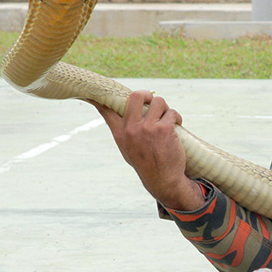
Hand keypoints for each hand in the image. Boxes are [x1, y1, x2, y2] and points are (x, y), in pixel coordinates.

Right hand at [93, 90, 205, 210]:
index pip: (106, 109)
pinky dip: (176, 117)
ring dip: (165, 108)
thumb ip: (122, 131)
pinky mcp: (164, 129)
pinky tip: (177, 123)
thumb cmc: (146, 164)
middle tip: (152, 100)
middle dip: (147, 94)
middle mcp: (131, 129)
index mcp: (119, 133)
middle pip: (136, 95)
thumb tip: (115, 113)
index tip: (95, 91)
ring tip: (167, 117)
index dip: (100, 96)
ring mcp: (148, 128)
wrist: (162, 180)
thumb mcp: (127, 148)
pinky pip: (171, 113)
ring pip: (159, 101)